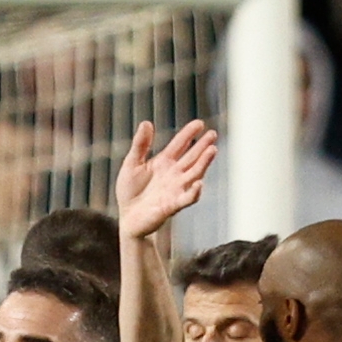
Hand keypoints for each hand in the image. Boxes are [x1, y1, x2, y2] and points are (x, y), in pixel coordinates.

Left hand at [115, 119, 219, 243]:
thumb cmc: (130, 191)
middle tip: (213, 134)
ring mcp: (176, 188)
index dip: (189, 134)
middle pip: (192, 157)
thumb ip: (140, 145)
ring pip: (194, 174)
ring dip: (204, 163)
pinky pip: (187, 198)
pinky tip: (199, 183)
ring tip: (212, 150)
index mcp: (164, 162)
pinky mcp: (173, 205)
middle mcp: (174, 174)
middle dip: (202, 146)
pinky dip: (194, 192)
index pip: (180, 144)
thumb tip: (146, 123)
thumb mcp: (131, 164)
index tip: (200, 123)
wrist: (128, 218)